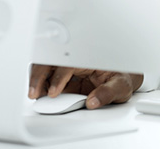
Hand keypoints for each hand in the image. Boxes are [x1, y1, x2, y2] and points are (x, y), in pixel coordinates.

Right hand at [28, 64, 142, 109]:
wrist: (124, 78)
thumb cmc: (122, 78)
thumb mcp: (121, 85)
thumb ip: (108, 93)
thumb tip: (93, 101)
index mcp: (90, 58)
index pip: (69, 64)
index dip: (59, 77)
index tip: (53, 92)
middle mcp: (78, 60)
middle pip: (52, 61)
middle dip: (39, 75)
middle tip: (34, 92)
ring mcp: (69, 68)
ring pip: (46, 67)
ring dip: (37, 79)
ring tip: (35, 94)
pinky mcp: (64, 77)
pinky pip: (48, 77)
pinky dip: (40, 84)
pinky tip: (39, 93)